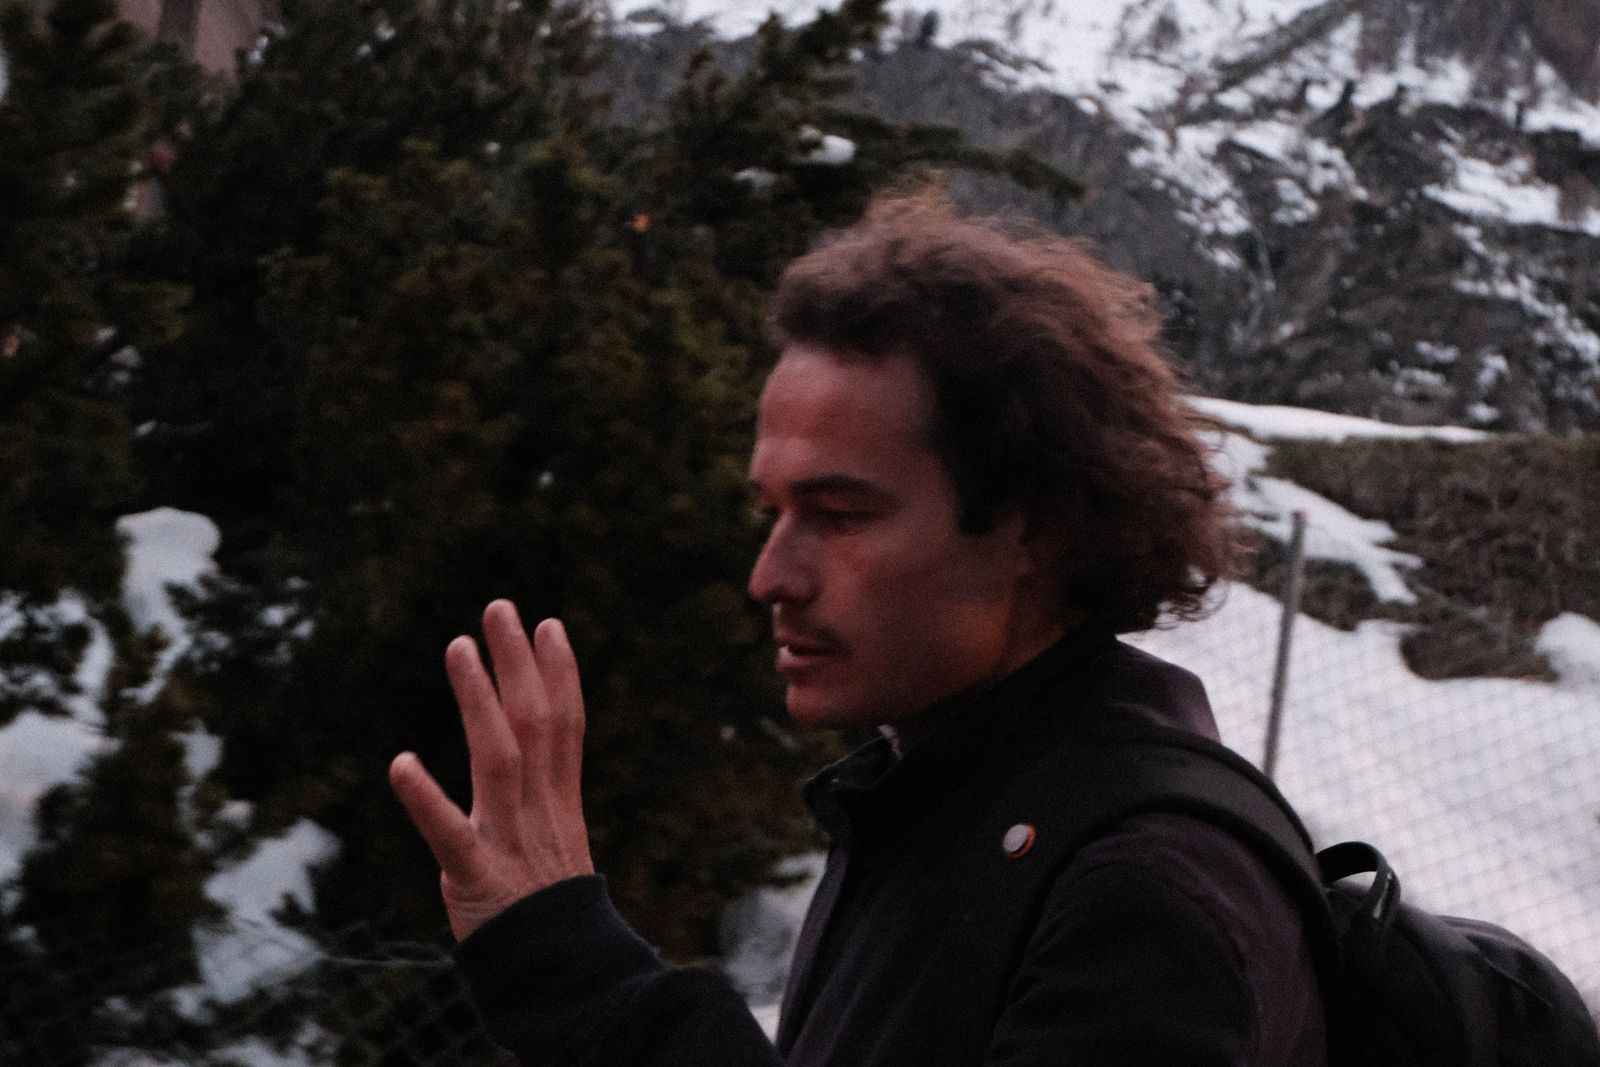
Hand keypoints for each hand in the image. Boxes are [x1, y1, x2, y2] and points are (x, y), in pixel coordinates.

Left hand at [389, 599, 594, 940]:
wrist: (561, 980)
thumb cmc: (549, 917)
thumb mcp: (557, 851)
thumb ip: (543, 804)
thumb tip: (533, 762)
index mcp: (559, 807)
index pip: (565, 728)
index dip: (560, 674)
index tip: (549, 624)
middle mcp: (539, 814)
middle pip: (535, 725)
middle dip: (519, 664)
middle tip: (500, 608)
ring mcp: (509, 844)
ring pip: (499, 759)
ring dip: (479, 699)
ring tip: (458, 647)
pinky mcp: (474, 880)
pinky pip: (450, 835)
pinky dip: (426, 799)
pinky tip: (400, 763)